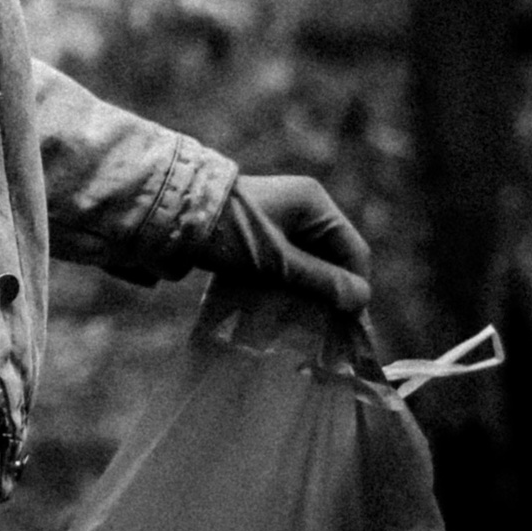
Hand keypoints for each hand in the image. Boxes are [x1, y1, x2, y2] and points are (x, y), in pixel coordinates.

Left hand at [207, 175, 371, 314]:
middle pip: (333, 258)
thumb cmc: (228, 233)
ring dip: (308, 291)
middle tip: (328, 327)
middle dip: (330, 291)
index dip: (354, 286)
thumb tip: (360, 299)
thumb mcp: (276, 260)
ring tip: (306, 322)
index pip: (353, 250)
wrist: (171, 216)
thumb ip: (318, 280)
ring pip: (311, 264)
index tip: (349, 321)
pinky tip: (284, 308)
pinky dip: (289, 284)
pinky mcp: (263, 235)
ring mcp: (283, 220)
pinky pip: (289, 263)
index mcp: (314, 203)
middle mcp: (304, 208)